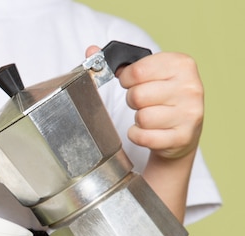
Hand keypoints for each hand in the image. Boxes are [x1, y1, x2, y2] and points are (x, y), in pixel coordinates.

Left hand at [87, 46, 203, 159]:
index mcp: (181, 64)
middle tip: (142, 102)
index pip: (137, 71)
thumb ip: (120, 63)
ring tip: (150, 115)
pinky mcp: (183, 137)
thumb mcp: (149, 74)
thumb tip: (91, 50)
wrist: (183, 130)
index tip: (131, 82)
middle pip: (137, 96)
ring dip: (138, 119)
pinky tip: (149, 131)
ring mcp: (189, 113)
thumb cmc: (162, 97)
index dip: (126, 79)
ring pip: (141, 118)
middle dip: (133, 100)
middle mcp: (190, 87)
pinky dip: (138, 135)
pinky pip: (143, 137)